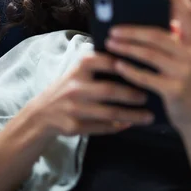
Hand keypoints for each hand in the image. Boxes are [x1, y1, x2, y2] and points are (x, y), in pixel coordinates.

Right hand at [28, 51, 153, 137]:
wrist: (42, 113)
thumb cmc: (69, 87)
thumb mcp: (79, 71)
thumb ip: (100, 64)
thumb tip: (135, 61)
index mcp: (79, 67)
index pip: (107, 62)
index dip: (127, 65)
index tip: (145, 68)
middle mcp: (76, 86)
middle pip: (110, 90)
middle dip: (132, 94)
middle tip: (148, 96)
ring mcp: (74, 108)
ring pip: (109, 113)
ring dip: (132, 115)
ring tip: (148, 116)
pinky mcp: (74, 127)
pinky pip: (102, 128)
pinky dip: (118, 127)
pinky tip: (130, 124)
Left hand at [105, 0, 190, 133]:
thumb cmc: (183, 83)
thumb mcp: (182, 59)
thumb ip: (170, 41)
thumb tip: (144, 24)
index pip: (185, 14)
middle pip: (158, 35)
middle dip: (133, 29)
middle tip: (113, 26)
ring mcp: (184, 72)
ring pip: (150, 54)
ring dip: (127, 47)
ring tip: (110, 42)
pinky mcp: (175, 90)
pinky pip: (148, 77)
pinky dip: (131, 70)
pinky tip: (118, 65)